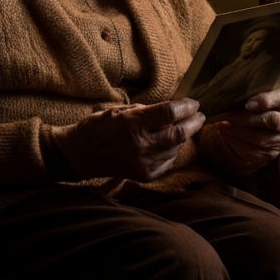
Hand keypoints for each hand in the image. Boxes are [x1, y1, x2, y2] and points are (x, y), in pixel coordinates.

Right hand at [54, 98, 204, 182]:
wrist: (81, 155)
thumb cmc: (100, 127)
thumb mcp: (121, 110)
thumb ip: (148, 111)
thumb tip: (174, 111)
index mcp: (133, 123)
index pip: (170, 113)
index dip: (187, 106)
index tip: (193, 103)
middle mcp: (140, 145)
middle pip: (180, 133)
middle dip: (194, 122)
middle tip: (199, 115)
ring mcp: (144, 163)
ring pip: (177, 148)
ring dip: (184, 137)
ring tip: (183, 127)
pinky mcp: (145, 175)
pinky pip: (169, 161)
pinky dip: (173, 151)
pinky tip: (169, 144)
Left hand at [198, 87, 279, 175]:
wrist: (269, 119)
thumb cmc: (263, 100)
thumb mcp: (264, 90)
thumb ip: (255, 91)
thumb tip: (233, 95)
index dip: (265, 101)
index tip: (247, 103)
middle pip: (271, 121)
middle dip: (245, 118)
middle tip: (226, 115)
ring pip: (260, 139)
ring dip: (237, 132)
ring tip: (222, 124)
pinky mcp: (271, 154)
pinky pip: (253, 151)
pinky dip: (236, 142)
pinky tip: (226, 133)